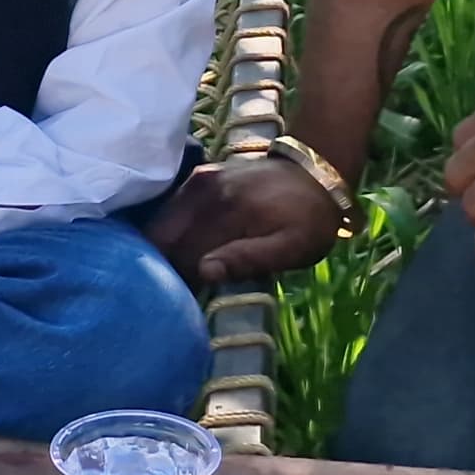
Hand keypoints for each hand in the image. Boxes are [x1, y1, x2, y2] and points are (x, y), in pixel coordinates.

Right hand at [149, 155, 351, 282]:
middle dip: (168, 266)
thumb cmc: (307, 221)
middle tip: (185, 288)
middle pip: (165, 238)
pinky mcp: (196, 178)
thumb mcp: (293, 248)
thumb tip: (204, 272)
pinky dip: (170, 232)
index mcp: (230, 211)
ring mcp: (197, 181)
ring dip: (165, 250)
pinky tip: (184, 248)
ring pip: (160, 224)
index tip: (191, 300)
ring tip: (183, 270)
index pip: (184, 255)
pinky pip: (169, 210)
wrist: (313, 174)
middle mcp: (205, 191)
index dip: (182, 282)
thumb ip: (249, 259)